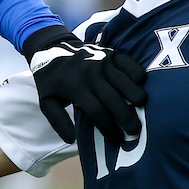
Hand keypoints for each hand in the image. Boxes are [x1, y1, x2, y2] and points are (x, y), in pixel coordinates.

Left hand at [24, 28, 147, 144]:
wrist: (53, 48)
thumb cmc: (52, 80)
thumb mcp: (47, 101)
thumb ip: (58, 121)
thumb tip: (71, 140)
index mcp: (75, 88)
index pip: (97, 112)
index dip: (108, 128)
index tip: (116, 140)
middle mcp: (91, 75)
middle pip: (115, 101)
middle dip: (127, 119)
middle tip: (134, 131)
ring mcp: (103, 62)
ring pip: (127, 83)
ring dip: (137, 99)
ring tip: (141, 110)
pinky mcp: (112, 53)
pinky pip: (132, 66)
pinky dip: (139, 77)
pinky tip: (138, 87)